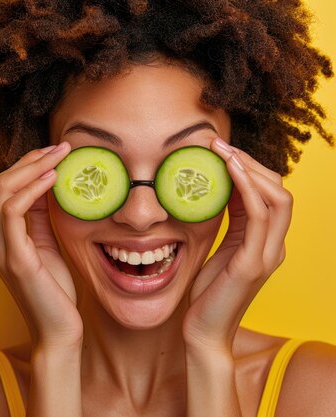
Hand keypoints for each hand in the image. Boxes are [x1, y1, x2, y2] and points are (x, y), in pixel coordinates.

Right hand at [0, 142, 82, 349]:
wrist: (58, 332)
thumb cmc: (56, 292)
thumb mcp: (48, 246)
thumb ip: (41, 218)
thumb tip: (48, 183)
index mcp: (1, 238)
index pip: (6, 190)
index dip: (28, 166)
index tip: (56, 152)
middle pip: (1, 184)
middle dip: (31, 160)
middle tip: (61, 147)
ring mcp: (0, 250)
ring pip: (3, 192)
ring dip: (33, 169)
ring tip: (60, 155)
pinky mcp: (14, 259)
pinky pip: (13, 212)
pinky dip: (31, 190)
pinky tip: (53, 180)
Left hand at [182, 138, 292, 351]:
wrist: (203, 332)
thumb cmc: (207, 293)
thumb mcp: (218, 250)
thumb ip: (227, 224)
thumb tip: (217, 190)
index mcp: (265, 243)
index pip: (270, 195)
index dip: (250, 169)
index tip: (221, 150)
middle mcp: (273, 246)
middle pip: (279, 191)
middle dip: (251, 163)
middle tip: (220, 145)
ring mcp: (267, 256)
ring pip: (277, 200)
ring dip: (249, 170)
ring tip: (222, 151)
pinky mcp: (253, 264)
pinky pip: (259, 217)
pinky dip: (247, 190)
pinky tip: (229, 172)